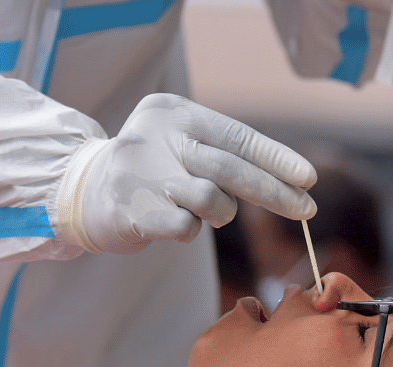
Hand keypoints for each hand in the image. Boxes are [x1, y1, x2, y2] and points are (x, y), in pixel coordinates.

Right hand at [58, 94, 315, 253]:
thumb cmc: (153, 168)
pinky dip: (190, 229)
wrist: (83, 192)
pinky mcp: (131, 211)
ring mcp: (140, 174)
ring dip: (222, 212)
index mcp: (173, 111)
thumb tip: (291, 180)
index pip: (237, 135)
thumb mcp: (183, 144)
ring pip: (211, 199)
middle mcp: (155, 136)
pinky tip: (175, 222)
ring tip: (206, 210)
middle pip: (230, 167)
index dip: (277, 159)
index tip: (309, 179)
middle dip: (274, 192)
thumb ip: (224, 154)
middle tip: (305, 210)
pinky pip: (186, 228)